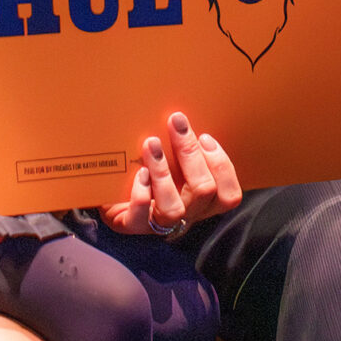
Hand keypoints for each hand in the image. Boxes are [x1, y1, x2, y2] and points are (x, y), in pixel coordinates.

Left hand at [102, 112, 241, 235]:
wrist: (111, 192)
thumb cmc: (148, 168)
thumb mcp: (173, 157)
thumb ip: (186, 145)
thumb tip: (186, 116)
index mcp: (201, 201)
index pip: (229, 196)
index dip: (221, 166)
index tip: (204, 137)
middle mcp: (186, 214)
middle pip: (203, 191)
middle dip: (190, 152)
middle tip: (175, 123)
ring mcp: (159, 223)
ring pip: (174, 208)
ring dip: (163, 172)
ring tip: (151, 144)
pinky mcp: (132, 225)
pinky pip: (140, 217)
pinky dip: (141, 193)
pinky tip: (138, 173)